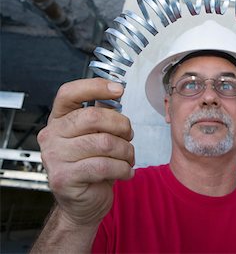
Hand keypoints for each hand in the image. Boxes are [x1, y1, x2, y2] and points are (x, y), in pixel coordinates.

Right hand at [37, 78, 134, 226]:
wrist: (83, 203)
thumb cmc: (92, 167)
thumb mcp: (97, 136)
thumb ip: (102, 115)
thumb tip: (115, 93)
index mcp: (58, 120)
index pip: (68, 93)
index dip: (94, 87)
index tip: (118, 89)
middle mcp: (51, 136)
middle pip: (93, 117)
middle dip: (121, 125)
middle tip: (129, 136)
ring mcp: (54, 157)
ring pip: (104, 143)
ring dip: (126, 151)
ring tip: (128, 158)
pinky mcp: (64, 178)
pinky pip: (104, 166)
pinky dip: (123, 168)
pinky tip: (125, 172)